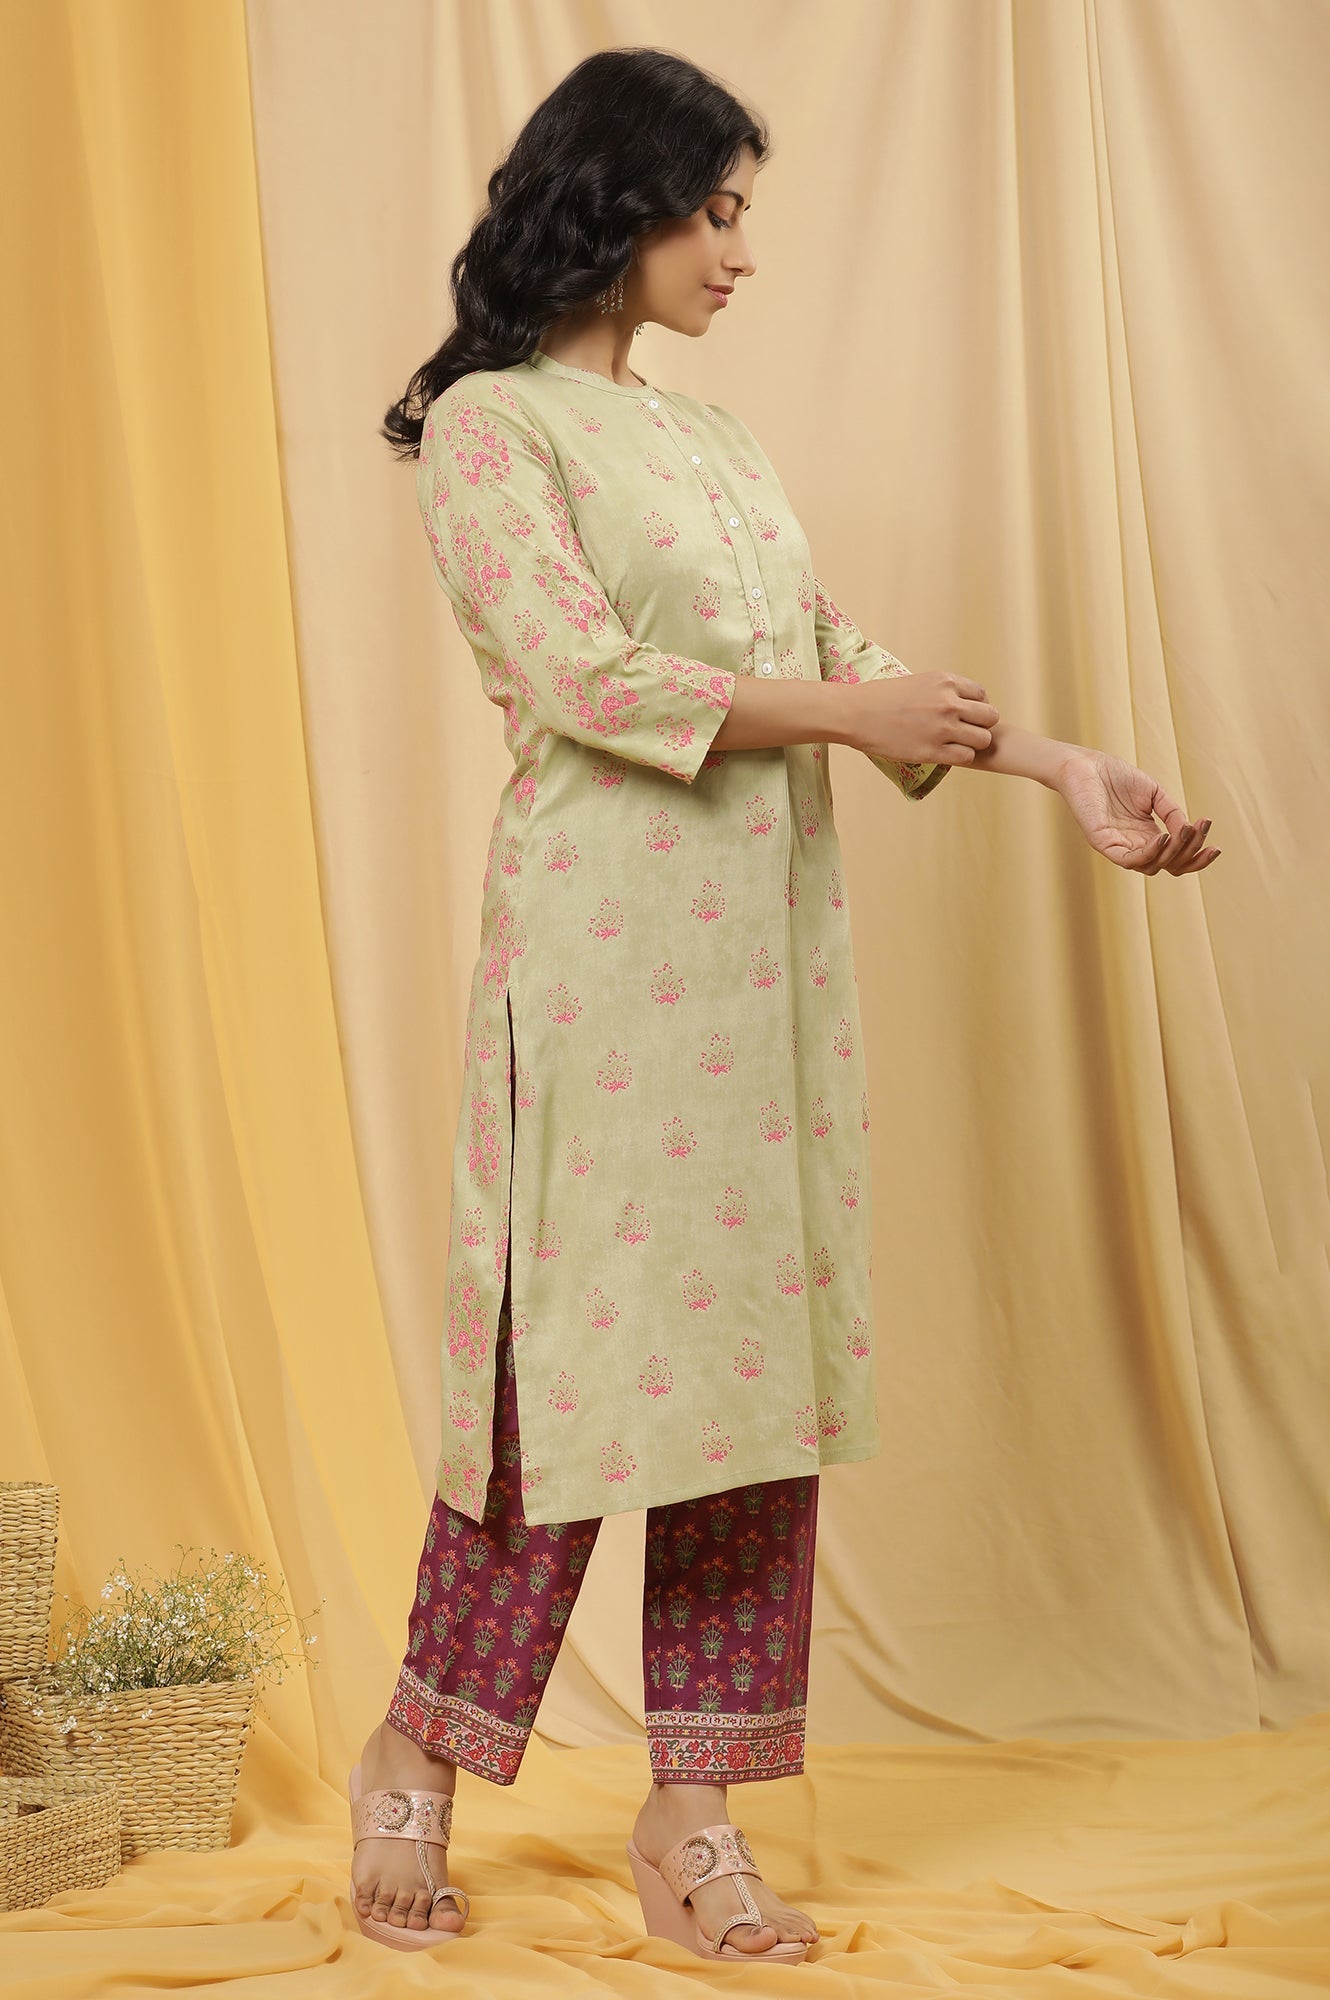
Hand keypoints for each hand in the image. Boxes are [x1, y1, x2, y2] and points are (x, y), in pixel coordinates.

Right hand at [846, 669, 999, 765]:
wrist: (855, 713)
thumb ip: (941, 691)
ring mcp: (942, 727)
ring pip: (982, 739)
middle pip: (990, 717)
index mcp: (945, 681)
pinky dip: (960, 757)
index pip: (982, 694)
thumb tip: (959, 703)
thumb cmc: (880, 698)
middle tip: (964, 732)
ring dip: (972, 744)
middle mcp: (948, 702)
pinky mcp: (932, 751)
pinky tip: (945, 754)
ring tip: (955, 745)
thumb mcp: (917, 682)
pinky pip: (966, 757)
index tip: (964, 715)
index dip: (976, 707)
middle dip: (981, 725)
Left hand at [1054, 749, 1219, 873]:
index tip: (1216, 847)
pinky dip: (1149, 852)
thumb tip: (1190, 832)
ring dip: (1174, 852)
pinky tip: (1163, 836)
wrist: (1084, 765)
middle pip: (1168, 866)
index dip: (1197, 857)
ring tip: (1186, 831)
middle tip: (1204, 835)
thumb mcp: (1154, 794)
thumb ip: (1172, 813)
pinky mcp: (1102, 842)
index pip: (1176, 858)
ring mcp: (1118, 846)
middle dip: (1191, 855)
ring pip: (1152, 865)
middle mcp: (1134, 845)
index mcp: (1148, 836)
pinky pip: (1128, 859)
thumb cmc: (1115, 777)